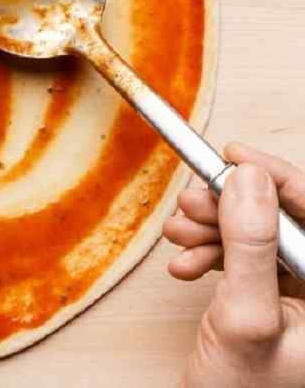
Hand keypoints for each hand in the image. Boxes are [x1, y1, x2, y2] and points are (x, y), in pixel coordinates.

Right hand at [164, 144, 304, 387]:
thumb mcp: (243, 315)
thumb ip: (250, 245)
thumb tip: (249, 179)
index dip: (279, 177)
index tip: (235, 156)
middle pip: (286, 220)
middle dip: (232, 206)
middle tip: (192, 203)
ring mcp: (301, 299)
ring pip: (260, 234)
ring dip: (213, 229)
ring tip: (179, 237)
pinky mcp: (274, 301)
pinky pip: (245, 257)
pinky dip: (210, 253)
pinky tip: (186, 264)